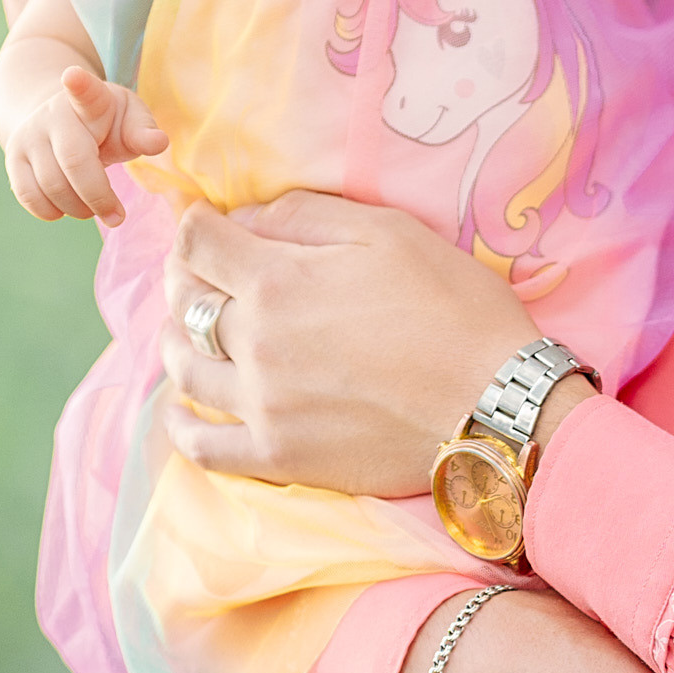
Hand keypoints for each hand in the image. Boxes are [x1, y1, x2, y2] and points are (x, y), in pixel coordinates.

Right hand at [4, 64, 166, 224]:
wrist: (59, 120)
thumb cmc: (106, 122)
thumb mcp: (129, 119)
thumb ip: (143, 130)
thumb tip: (159, 142)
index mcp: (89, 99)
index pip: (84, 91)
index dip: (79, 84)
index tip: (73, 76)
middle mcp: (53, 114)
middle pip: (73, 161)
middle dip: (99, 196)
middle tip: (117, 216)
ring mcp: (29, 135)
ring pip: (51, 186)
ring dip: (79, 209)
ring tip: (94, 208)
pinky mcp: (13, 158)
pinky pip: (28, 196)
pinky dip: (52, 211)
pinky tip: (68, 206)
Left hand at [161, 190, 538, 494]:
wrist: (497, 404)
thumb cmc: (455, 309)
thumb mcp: (390, 232)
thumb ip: (307, 216)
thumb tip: (246, 218)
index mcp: (278, 280)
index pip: (197, 243)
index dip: (195, 224)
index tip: (205, 222)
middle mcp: (256, 342)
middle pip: (186, 301)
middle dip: (186, 276)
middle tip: (201, 271)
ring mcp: (262, 405)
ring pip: (184, 368)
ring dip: (176, 340)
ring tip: (189, 330)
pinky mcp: (278, 456)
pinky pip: (202, 445)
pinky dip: (182, 423)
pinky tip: (183, 408)